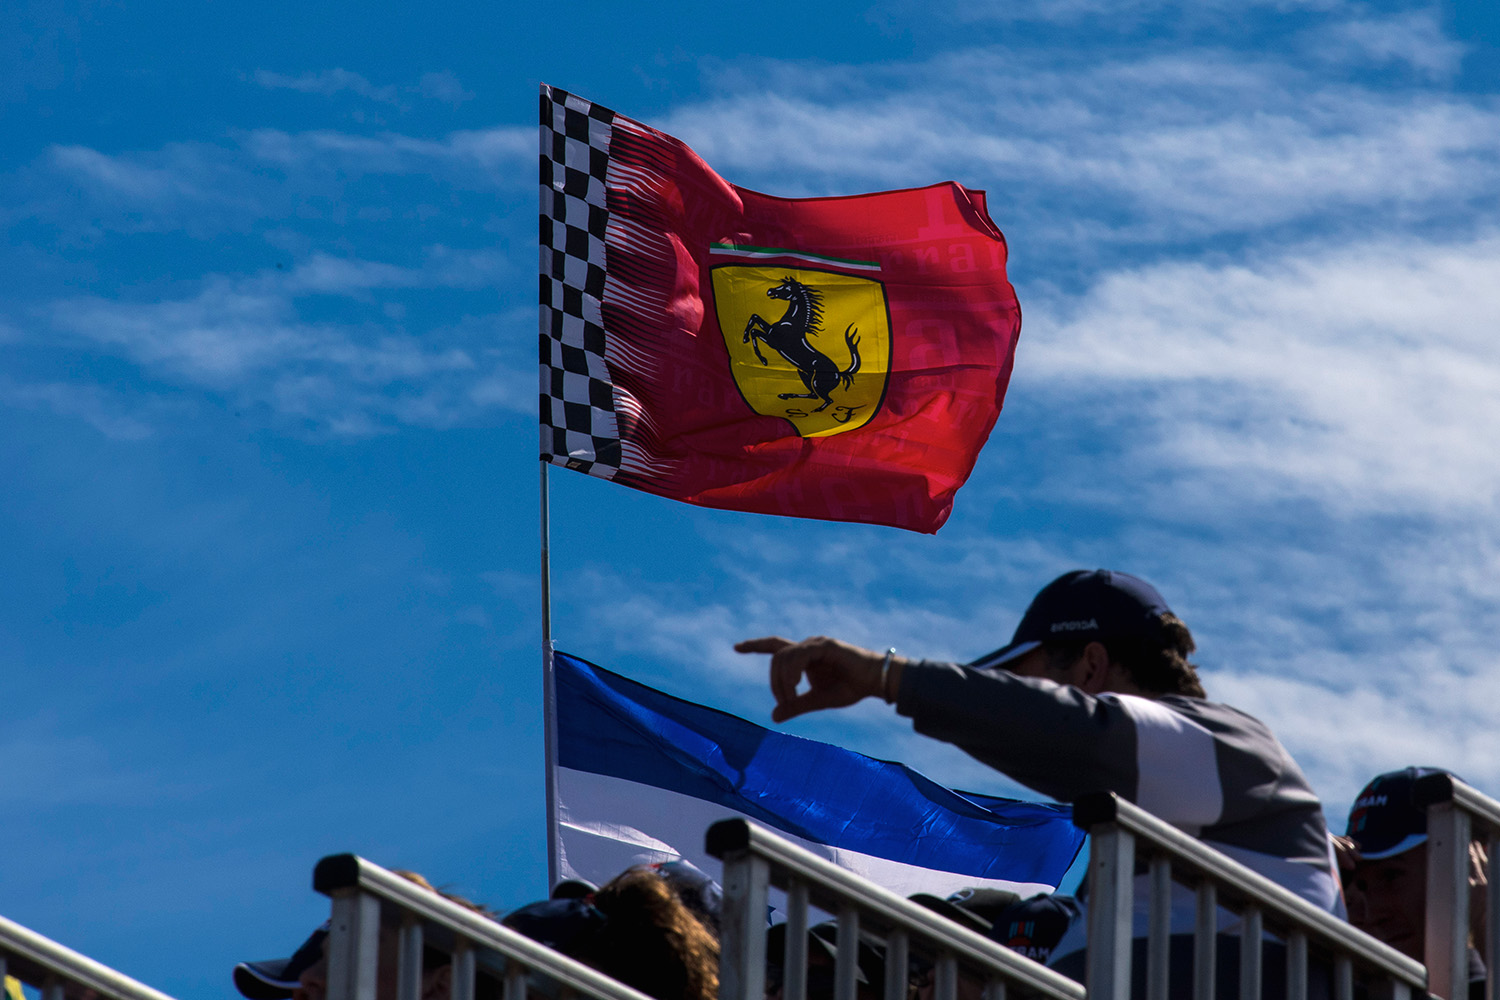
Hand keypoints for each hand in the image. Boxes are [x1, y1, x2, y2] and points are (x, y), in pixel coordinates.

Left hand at [734, 635, 886, 722]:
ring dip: (782, 681)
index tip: (736, 647)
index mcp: (804, 657)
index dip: (755, 645)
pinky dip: (792, 672)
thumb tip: (773, 717)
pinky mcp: (825, 646)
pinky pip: (799, 655)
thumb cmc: (850, 688)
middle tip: (785, 702)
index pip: (774, 647)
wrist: (874, 682)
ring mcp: (815, 644)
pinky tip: (796, 685)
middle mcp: (807, 646)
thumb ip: (796, 706)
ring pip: (784, 657)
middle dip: (774, 682)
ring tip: (792, 698)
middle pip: (776, 657)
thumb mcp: (818, 701)